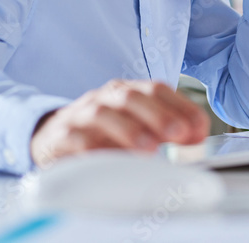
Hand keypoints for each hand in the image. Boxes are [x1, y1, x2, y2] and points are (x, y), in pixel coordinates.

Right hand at [29, 79, 208, 167]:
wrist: (50, 137)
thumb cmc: (100, 134)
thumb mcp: (134, 129)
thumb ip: (165, 132)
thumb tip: (196, 140)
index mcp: (126, 92)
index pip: (157, 89)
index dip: (181, 107)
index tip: (199, 130)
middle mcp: (105, 98)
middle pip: (132, 97)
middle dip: (158, 115)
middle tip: (178, 135)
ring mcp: (81, 115)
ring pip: (103, 113)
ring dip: (128, 129)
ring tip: (148, 150)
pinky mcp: (60, 136)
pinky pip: (74, 137)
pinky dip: (91, 146)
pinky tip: (108, 159)